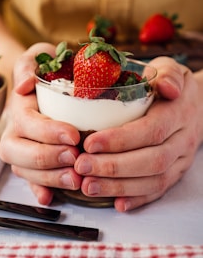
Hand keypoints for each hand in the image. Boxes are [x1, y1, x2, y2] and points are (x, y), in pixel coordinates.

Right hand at [0, 43, 81, 204]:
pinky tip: (51, 198)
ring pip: (25, 169)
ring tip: (76, 180)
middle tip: (75, 159)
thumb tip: (25, 85)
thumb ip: (28, 64)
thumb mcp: (38, 57)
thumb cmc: (46, 69)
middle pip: (20, 152)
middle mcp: (16, 131)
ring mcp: (22, 148)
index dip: (48, 132)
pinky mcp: (31, 162)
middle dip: (47, 158)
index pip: (28, 123)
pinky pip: (30, 180)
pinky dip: (39, 190)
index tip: (74, 135)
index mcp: (20, 108)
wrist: (45, 80)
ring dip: (49, 178)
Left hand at [74, 57, 201, 211]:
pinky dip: (138, 198)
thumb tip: (166, 86)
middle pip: (151, 160)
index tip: (90, 143)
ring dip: (119, 186)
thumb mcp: (171, 69)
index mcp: (179, 112)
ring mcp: (181, 159)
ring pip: (154, 180)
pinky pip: (160, 190)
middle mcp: (183, 140)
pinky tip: (116, 203)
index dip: (120, 140)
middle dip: (114, 167)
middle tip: (81, 166)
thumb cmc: (173, 85)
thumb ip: (169, 75)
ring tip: (88, 185)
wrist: (197, 104)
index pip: (151, 130)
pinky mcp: (177, 171)